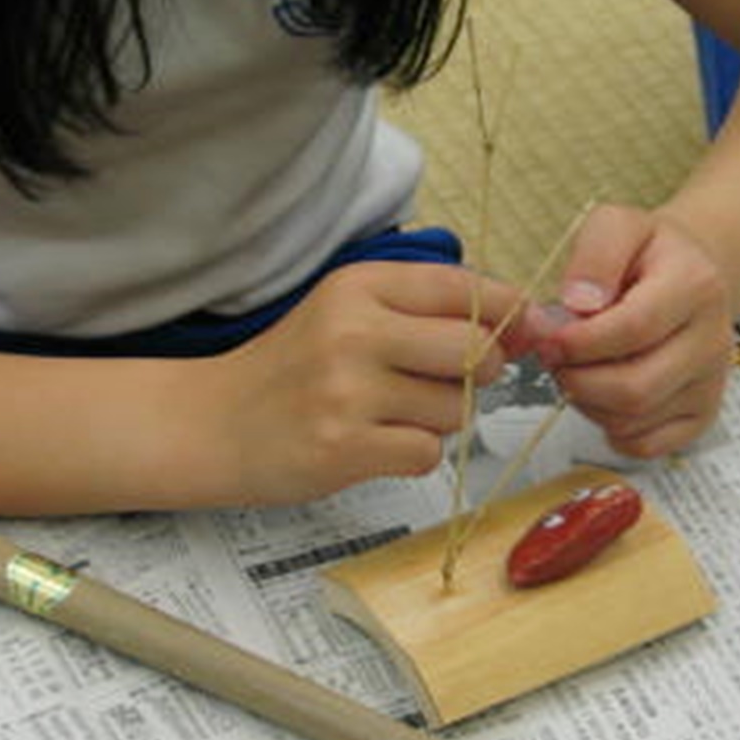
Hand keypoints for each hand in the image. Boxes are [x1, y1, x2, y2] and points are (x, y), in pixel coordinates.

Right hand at [209, 262, 524, 504]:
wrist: (215, 423)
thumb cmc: (294, 368)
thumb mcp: (348, 311)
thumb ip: (427, 309)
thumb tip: (524, 322)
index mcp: (357, 286)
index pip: (461, 287)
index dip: (505, 310)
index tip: (519, 329)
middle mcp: (353, 332)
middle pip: (474, 348)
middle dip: (483, 369)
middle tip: (450, 378)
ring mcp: (347, 392)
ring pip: (456, 407)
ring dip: (441, 418)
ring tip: (393, 412)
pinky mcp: (343, 448)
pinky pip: (426, 453)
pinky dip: (413, 453)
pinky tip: (375, 442)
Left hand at [534, 204, 733, 458]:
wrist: (687, 274)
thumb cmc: (646, 254)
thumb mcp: (617, 225)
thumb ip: (595, 254)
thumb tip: (580, 304)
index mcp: (696, 286)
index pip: (634, 330)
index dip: (580, 342)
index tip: (548, 337)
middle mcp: (714, 340)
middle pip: (635, 388)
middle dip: (577, 379)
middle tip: (555, 358)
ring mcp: (711, 383)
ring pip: (634, 420)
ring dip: (588, 402)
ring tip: (578, 369)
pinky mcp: (702, 414)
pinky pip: (646, 445)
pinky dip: (611, 429)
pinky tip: (603, 396)